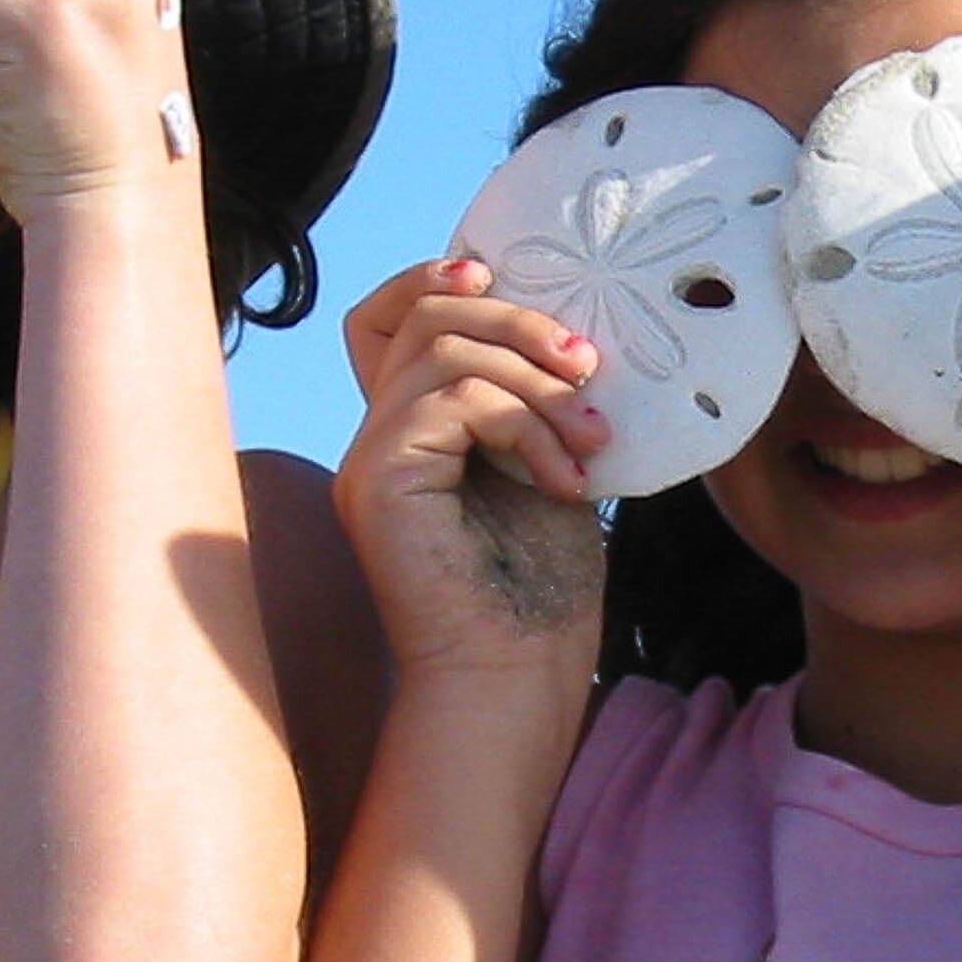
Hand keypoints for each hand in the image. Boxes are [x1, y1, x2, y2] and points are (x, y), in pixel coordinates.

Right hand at [332, 256, 610, 676]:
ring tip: (591, 440)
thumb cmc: (541, 597)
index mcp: (411, 433)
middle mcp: (376, 440)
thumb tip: (568, 332)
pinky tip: (563, 480)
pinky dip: (525, 423)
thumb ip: (531, 401)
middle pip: (424, 313)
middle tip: (589, 370)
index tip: (501, 276)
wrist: (515, 685)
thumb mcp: (547, 468)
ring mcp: (370, 460)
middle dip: (521, 321)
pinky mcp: (378, 482)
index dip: (434, 278)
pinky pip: (454, 394)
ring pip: (444, 345)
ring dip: (538, 382)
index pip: (386, 317)